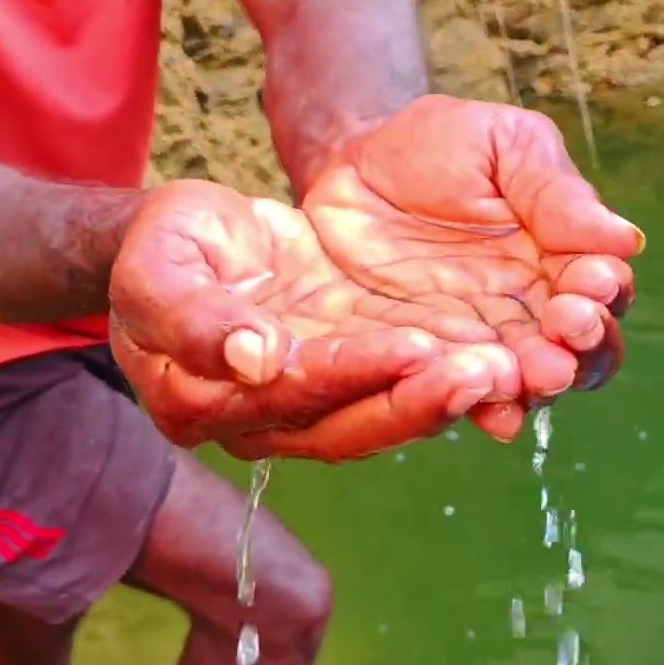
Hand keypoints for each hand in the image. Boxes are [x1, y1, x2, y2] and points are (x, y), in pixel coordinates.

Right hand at [108, 179, 527, 461]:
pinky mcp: (341, 380)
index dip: (350, 373)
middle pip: (344, 427)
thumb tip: (253, 360)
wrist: (192, 238)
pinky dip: (442, 377)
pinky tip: (496, 358)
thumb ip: (190, 315)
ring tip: (507, 369)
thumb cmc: (163, 245)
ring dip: (442, 397)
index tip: (411, 345)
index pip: (285, 395)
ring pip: (379, 416)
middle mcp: (254, 423)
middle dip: (417, 402)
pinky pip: (394, 388)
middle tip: (487, 373)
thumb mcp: (156, 265)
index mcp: (197, 400)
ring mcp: (303, 407)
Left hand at [301, 95, 644, 438]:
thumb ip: (554, 191)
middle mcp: (528, 313)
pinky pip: (453, 395)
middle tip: (565, 327)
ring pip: (524, 383)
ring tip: (522, 371)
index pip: (603, 294)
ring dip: (532, 384)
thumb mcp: (500, 145)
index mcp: (560, 259)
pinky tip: (484, 412)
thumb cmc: (434, 147)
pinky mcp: (421, 362)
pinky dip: (474, 407)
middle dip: (580, 349)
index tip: (593, 281)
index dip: (605, 294)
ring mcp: (475, 343)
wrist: (346, 166)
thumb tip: (625, 240)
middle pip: (579, 355)